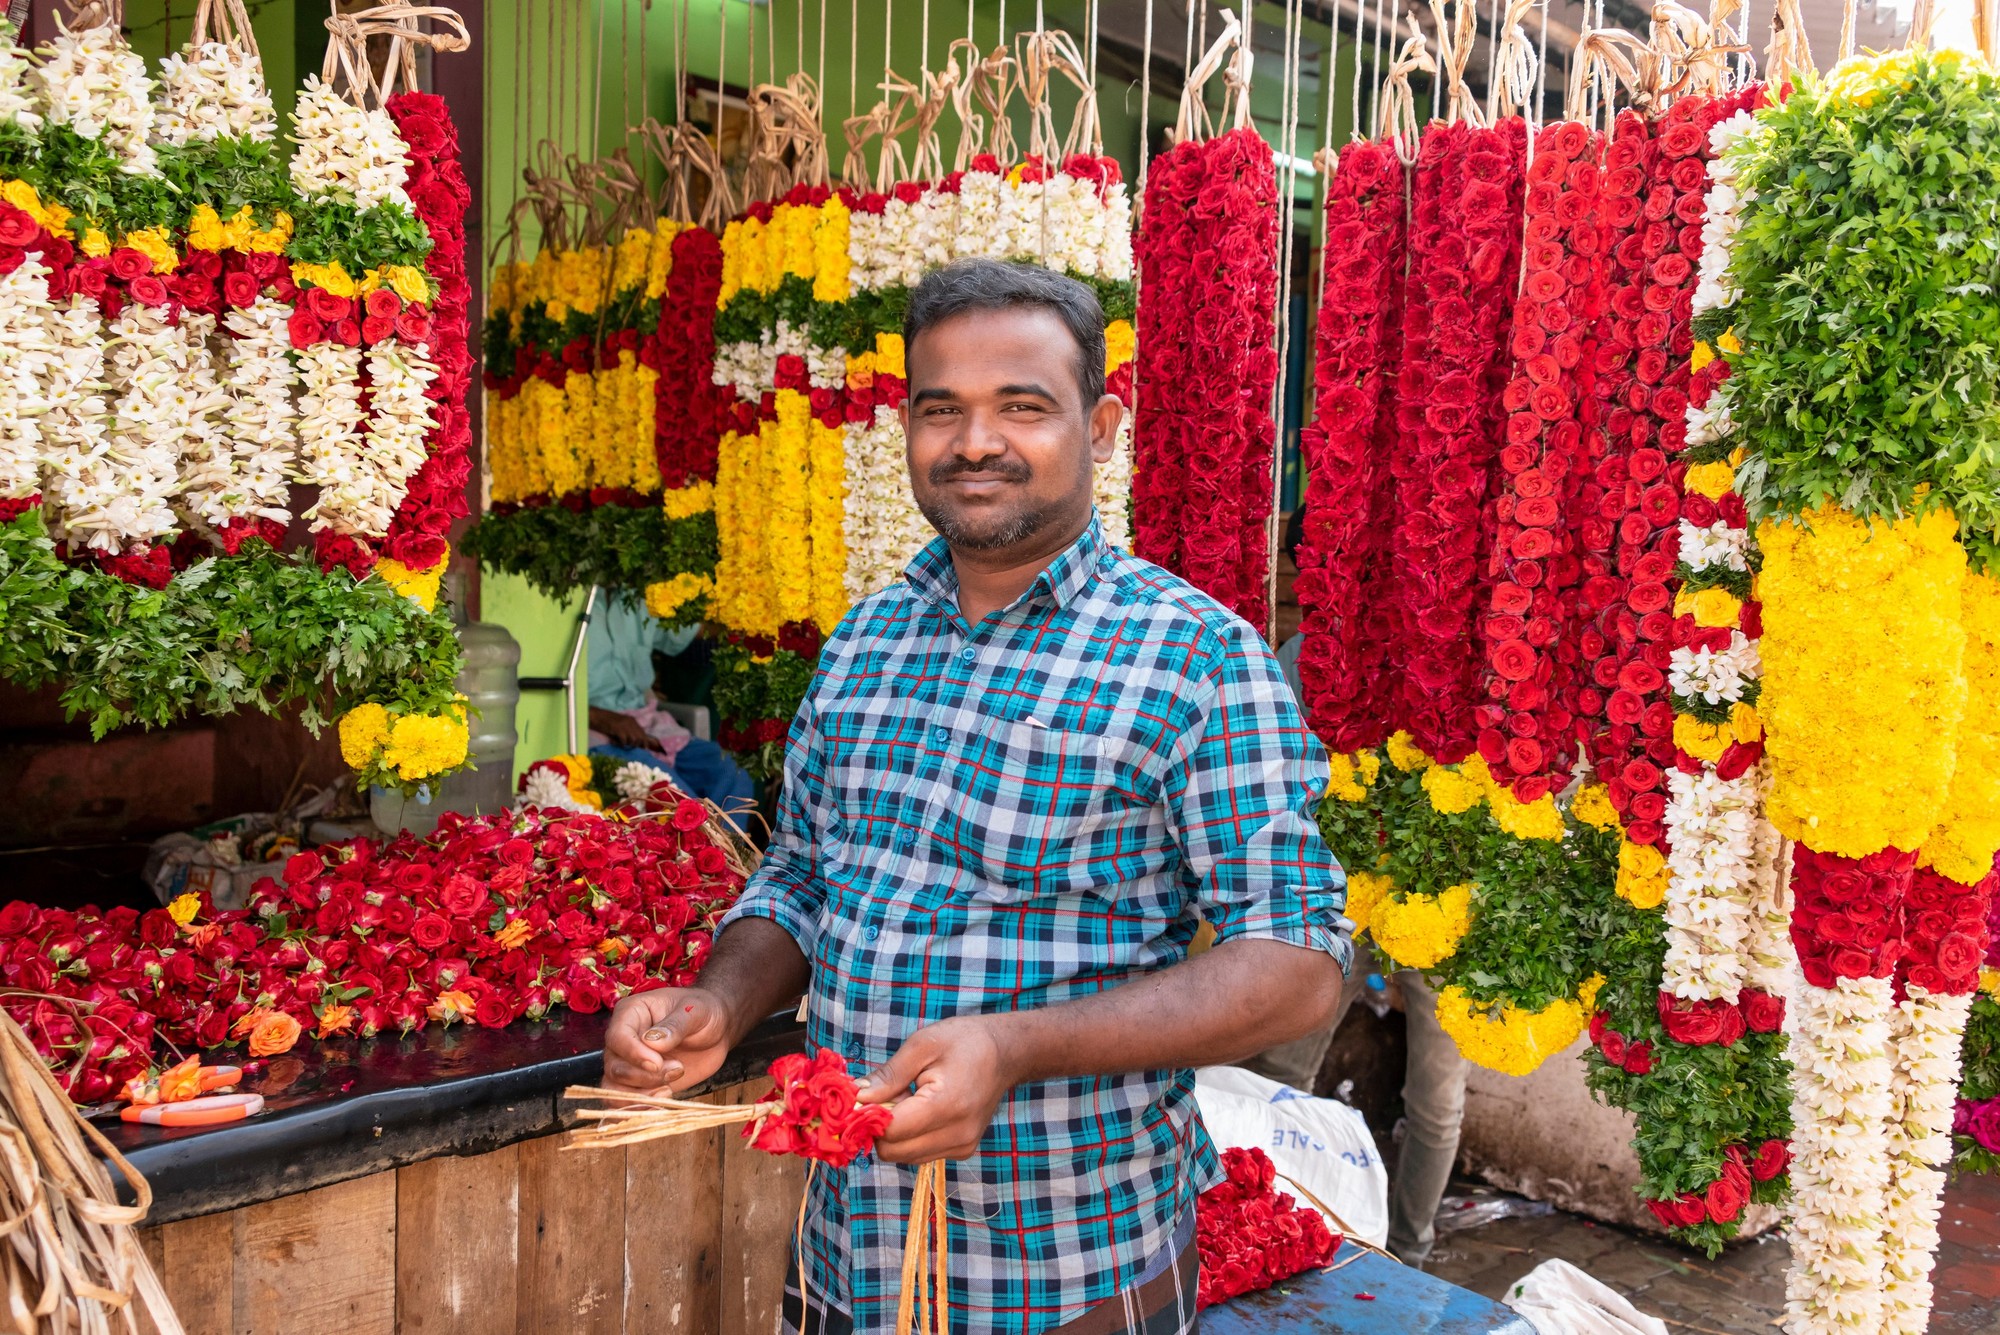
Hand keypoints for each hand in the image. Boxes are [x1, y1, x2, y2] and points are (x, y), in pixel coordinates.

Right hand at [589, 708, 653, 749]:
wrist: (597, 716)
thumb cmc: (608, 722)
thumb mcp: (621, 724)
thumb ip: (629, 731)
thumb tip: (637, 743)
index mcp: (632, 720)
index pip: (643, 732)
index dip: (644, 741)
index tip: (644, 748)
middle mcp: (630, 722)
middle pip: (640, 737)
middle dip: (636, 745)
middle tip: (630, 747)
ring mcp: (625, 725)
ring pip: (633, 740)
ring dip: (628, 744)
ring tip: (621, 743)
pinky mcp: (618, 729)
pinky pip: (624, 741)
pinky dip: (621, 744)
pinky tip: (616, 742)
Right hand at [602, 987, 733, 1091]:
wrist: (716, 1031)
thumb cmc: (704, 1012)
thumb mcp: (695, 1012)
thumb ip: (674, 1025)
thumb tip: (651, 1041)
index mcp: (631, 1013)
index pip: (617, 1037)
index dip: (634, 1054)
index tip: (657, 1063)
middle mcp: (623, 1039)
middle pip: (615, 1067)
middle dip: (645, 1076)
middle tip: (677, 1069)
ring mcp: (628, 1063)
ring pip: (614, 1088)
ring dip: (640, 1096)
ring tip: (669, 1088)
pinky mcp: (638, 1083)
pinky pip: (624, 1101)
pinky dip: (640, 1107)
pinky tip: (663, 1100)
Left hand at [856, 1016, 1015, 1162]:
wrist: (1006, 1053)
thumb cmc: (964, 1041)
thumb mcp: (922, 1044)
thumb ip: (888, 1075)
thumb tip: (856, 1098)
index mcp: (946, 1106)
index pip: (890, 1132)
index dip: (868, 1115)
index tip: (864, 1095)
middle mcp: (957, 1134)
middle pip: (893, 1151)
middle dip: (880, 1126)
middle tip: (890, 1094)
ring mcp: (962, 1146)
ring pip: (904, 1156)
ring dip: (896, 1132)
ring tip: (910, 1099)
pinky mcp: (963, 1150)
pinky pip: (919, 1154)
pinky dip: (911, 1136)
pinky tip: (922, 1109)